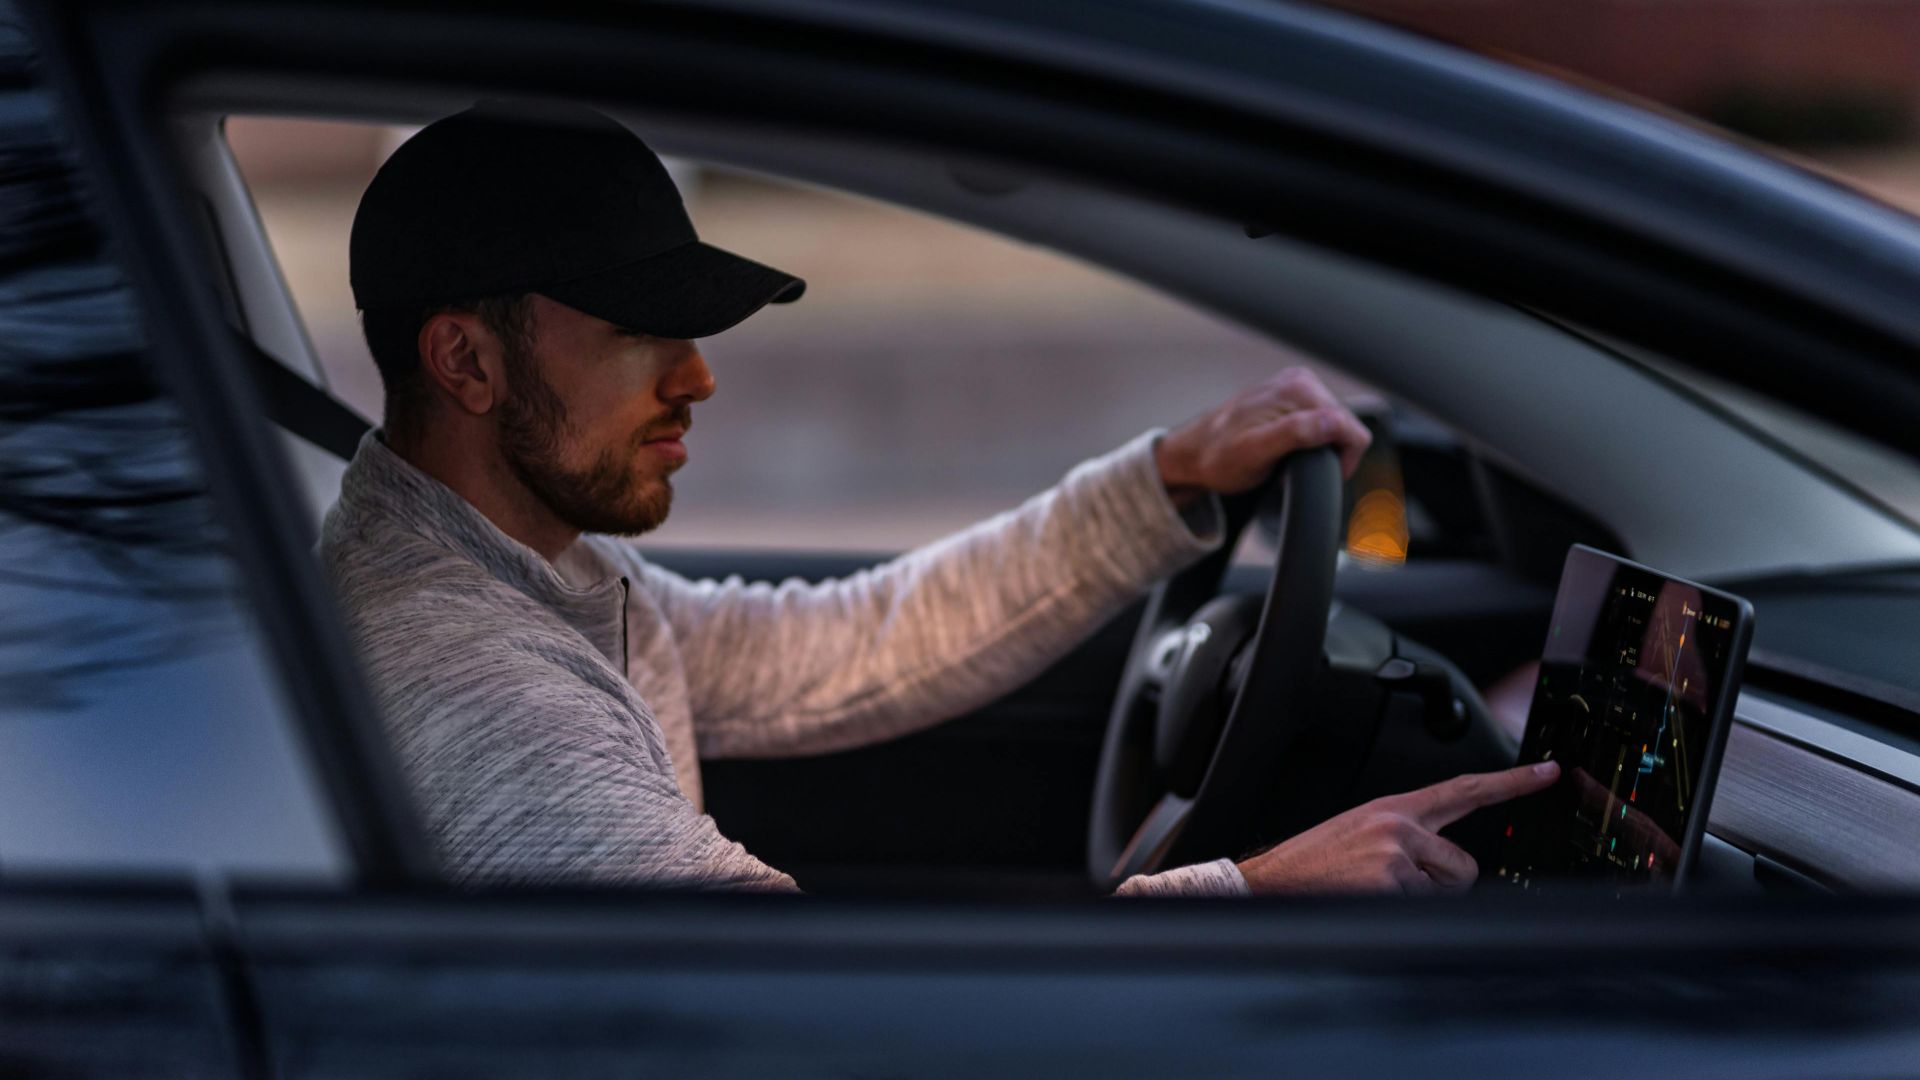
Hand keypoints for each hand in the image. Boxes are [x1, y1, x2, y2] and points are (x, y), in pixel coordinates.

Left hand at [1156, 368, 1372, 507]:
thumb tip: (1333, 421)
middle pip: (1346, 427)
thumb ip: (1296, 434)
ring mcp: (1297, 385)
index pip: (1352, 430)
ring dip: (1319, 448)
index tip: (1309, 474)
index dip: (1340, 462)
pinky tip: (1286, 448)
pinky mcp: (1293, 394)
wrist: (1194, 452)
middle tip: (1290, 467)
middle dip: (1326, 454)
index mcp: (1299, 390)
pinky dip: (1311, 440)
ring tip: (1285, 458)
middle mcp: (1301, 380)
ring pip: (1337, 426)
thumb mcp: (1255, 453)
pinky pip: (1322, 421)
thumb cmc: (1219, 458)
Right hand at [1236, 761, 1560, 894]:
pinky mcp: (1390, 882)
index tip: (1548, 772)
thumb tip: (1444, 862)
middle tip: (1395, 884)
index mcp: (1394, 808)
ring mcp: (1396, 853)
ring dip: (1418, 900)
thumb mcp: (1361, 833)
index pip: (1464, 789)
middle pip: (1464, 865)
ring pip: (1446, 891)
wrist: (1268, 882)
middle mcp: (1399, 825)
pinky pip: (1422, 909)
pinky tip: (1366, 901)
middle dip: (1441, 884)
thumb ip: (1407, 836)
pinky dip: (1399, 913)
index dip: (1511, 782)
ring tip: (1374, 891)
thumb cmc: (1314, 864)